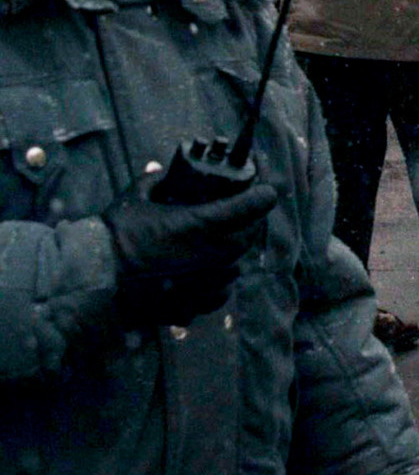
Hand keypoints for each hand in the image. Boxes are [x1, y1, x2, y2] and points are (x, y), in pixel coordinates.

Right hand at [102, 173, 276, 326]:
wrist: (95, 283)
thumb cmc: (115, 238)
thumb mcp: (134, 199)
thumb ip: (153, 181)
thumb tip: (160, 169)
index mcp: (202, 225)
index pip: (251, 207)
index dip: (263, 197)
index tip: (266, 192)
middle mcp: (212, 255)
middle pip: (249, 236)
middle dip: (250, 224)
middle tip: (241, 216)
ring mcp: (206, 283)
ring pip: (236, 266)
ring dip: (233, 255)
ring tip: (218, 246)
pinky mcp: (196, 305)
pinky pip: (220, 293)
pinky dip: (218, 283)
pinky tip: (206, 276)